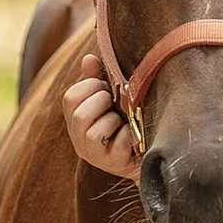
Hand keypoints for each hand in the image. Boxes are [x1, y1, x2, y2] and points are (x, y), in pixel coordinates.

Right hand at [61, 54, 141, 180]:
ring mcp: (94, 155)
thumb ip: (98, 77)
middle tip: (116, 103)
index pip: (70, 98)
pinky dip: (129, 135)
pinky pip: (118, 145)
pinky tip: (134, 135)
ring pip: (93, 133)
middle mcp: (79, 139)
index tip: (107, 87)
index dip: (91, 86)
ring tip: (124, 121)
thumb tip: (88, 58)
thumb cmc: (129, 118)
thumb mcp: (113, 96)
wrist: (152, 151)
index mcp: (76, 119)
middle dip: (103, 102)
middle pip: (79, 115)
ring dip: (114, 121)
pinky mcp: (113, 164)